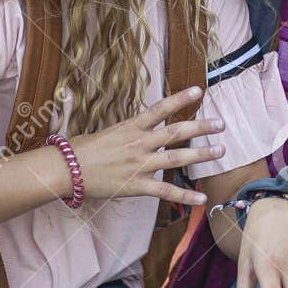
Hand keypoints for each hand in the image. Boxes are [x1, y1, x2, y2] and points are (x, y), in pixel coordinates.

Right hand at [66, 86, 224, 204]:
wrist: (66, 170)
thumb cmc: (83, 148)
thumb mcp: (110, 131)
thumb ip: (131, 130)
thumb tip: (145, 126)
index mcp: (131, 127)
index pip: (160, 108)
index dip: (180, 98)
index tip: (199, 90)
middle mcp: (139, 143)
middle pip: (176, 132)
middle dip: (201, 127)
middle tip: (221, 123)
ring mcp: (140, 165)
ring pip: (176, 158)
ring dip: (201, 154)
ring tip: (221, 150)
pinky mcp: (137, 185)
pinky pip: (166, 191)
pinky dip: (185, 196)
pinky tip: (202, 198)